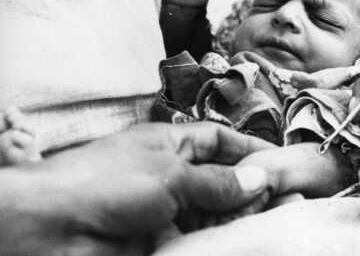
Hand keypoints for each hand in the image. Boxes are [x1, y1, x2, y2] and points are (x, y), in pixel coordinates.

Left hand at [0, 122, 274, 254]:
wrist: (53, 226)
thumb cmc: (106, 181)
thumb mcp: (170, 174)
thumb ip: (216, 182)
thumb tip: (258, 179)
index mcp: (169, 143)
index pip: (217, 139)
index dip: (248, 146)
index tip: (278, 160)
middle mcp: (169, 174)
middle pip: (219, 179)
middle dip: (250, 188)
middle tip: (285, 200)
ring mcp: (164, 209)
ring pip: (211, 213)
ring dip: (237, 218)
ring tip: (269, 223)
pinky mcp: (158, 241)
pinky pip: (196, 238)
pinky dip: (217, 240)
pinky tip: (238, 242)